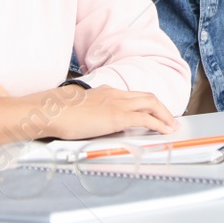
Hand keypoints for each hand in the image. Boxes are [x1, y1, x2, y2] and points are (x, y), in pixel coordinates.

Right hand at [46, 85, 178, 138]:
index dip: (146, 103)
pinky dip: (159, 124)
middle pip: (147, 96)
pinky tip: (164, 131)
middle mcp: (115, 94)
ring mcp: (117, 104)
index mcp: (105, 91)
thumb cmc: (57, 113)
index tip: (153, 112)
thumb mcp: (78, 110)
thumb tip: (91, 121)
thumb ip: (89, 112)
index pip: (132, 95)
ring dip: (164, 115)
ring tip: (172, 126)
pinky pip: (146, 119)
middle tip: (170, 119)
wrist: (51, 111)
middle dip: (161, 108)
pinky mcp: (118, 117)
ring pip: (151, 103)